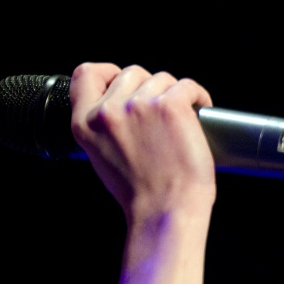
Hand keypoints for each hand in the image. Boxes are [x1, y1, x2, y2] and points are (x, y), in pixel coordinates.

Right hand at [69, 62, 215, 222]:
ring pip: (161, 78)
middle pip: (131, 73)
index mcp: (85, 124)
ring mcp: (140, 105)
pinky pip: (188, 86)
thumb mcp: (100, 155)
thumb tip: (120, 99)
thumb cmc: (138, 191)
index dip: (106, 73)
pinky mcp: (171, 105)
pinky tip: (198, 113)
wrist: (163, 211)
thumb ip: (102, 124)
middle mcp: (109, 111)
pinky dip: (198, 97)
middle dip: (148, 88)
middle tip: (160, 114)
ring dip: (173, 95)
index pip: (85, 74)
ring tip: (180, 122)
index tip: (121, 81)